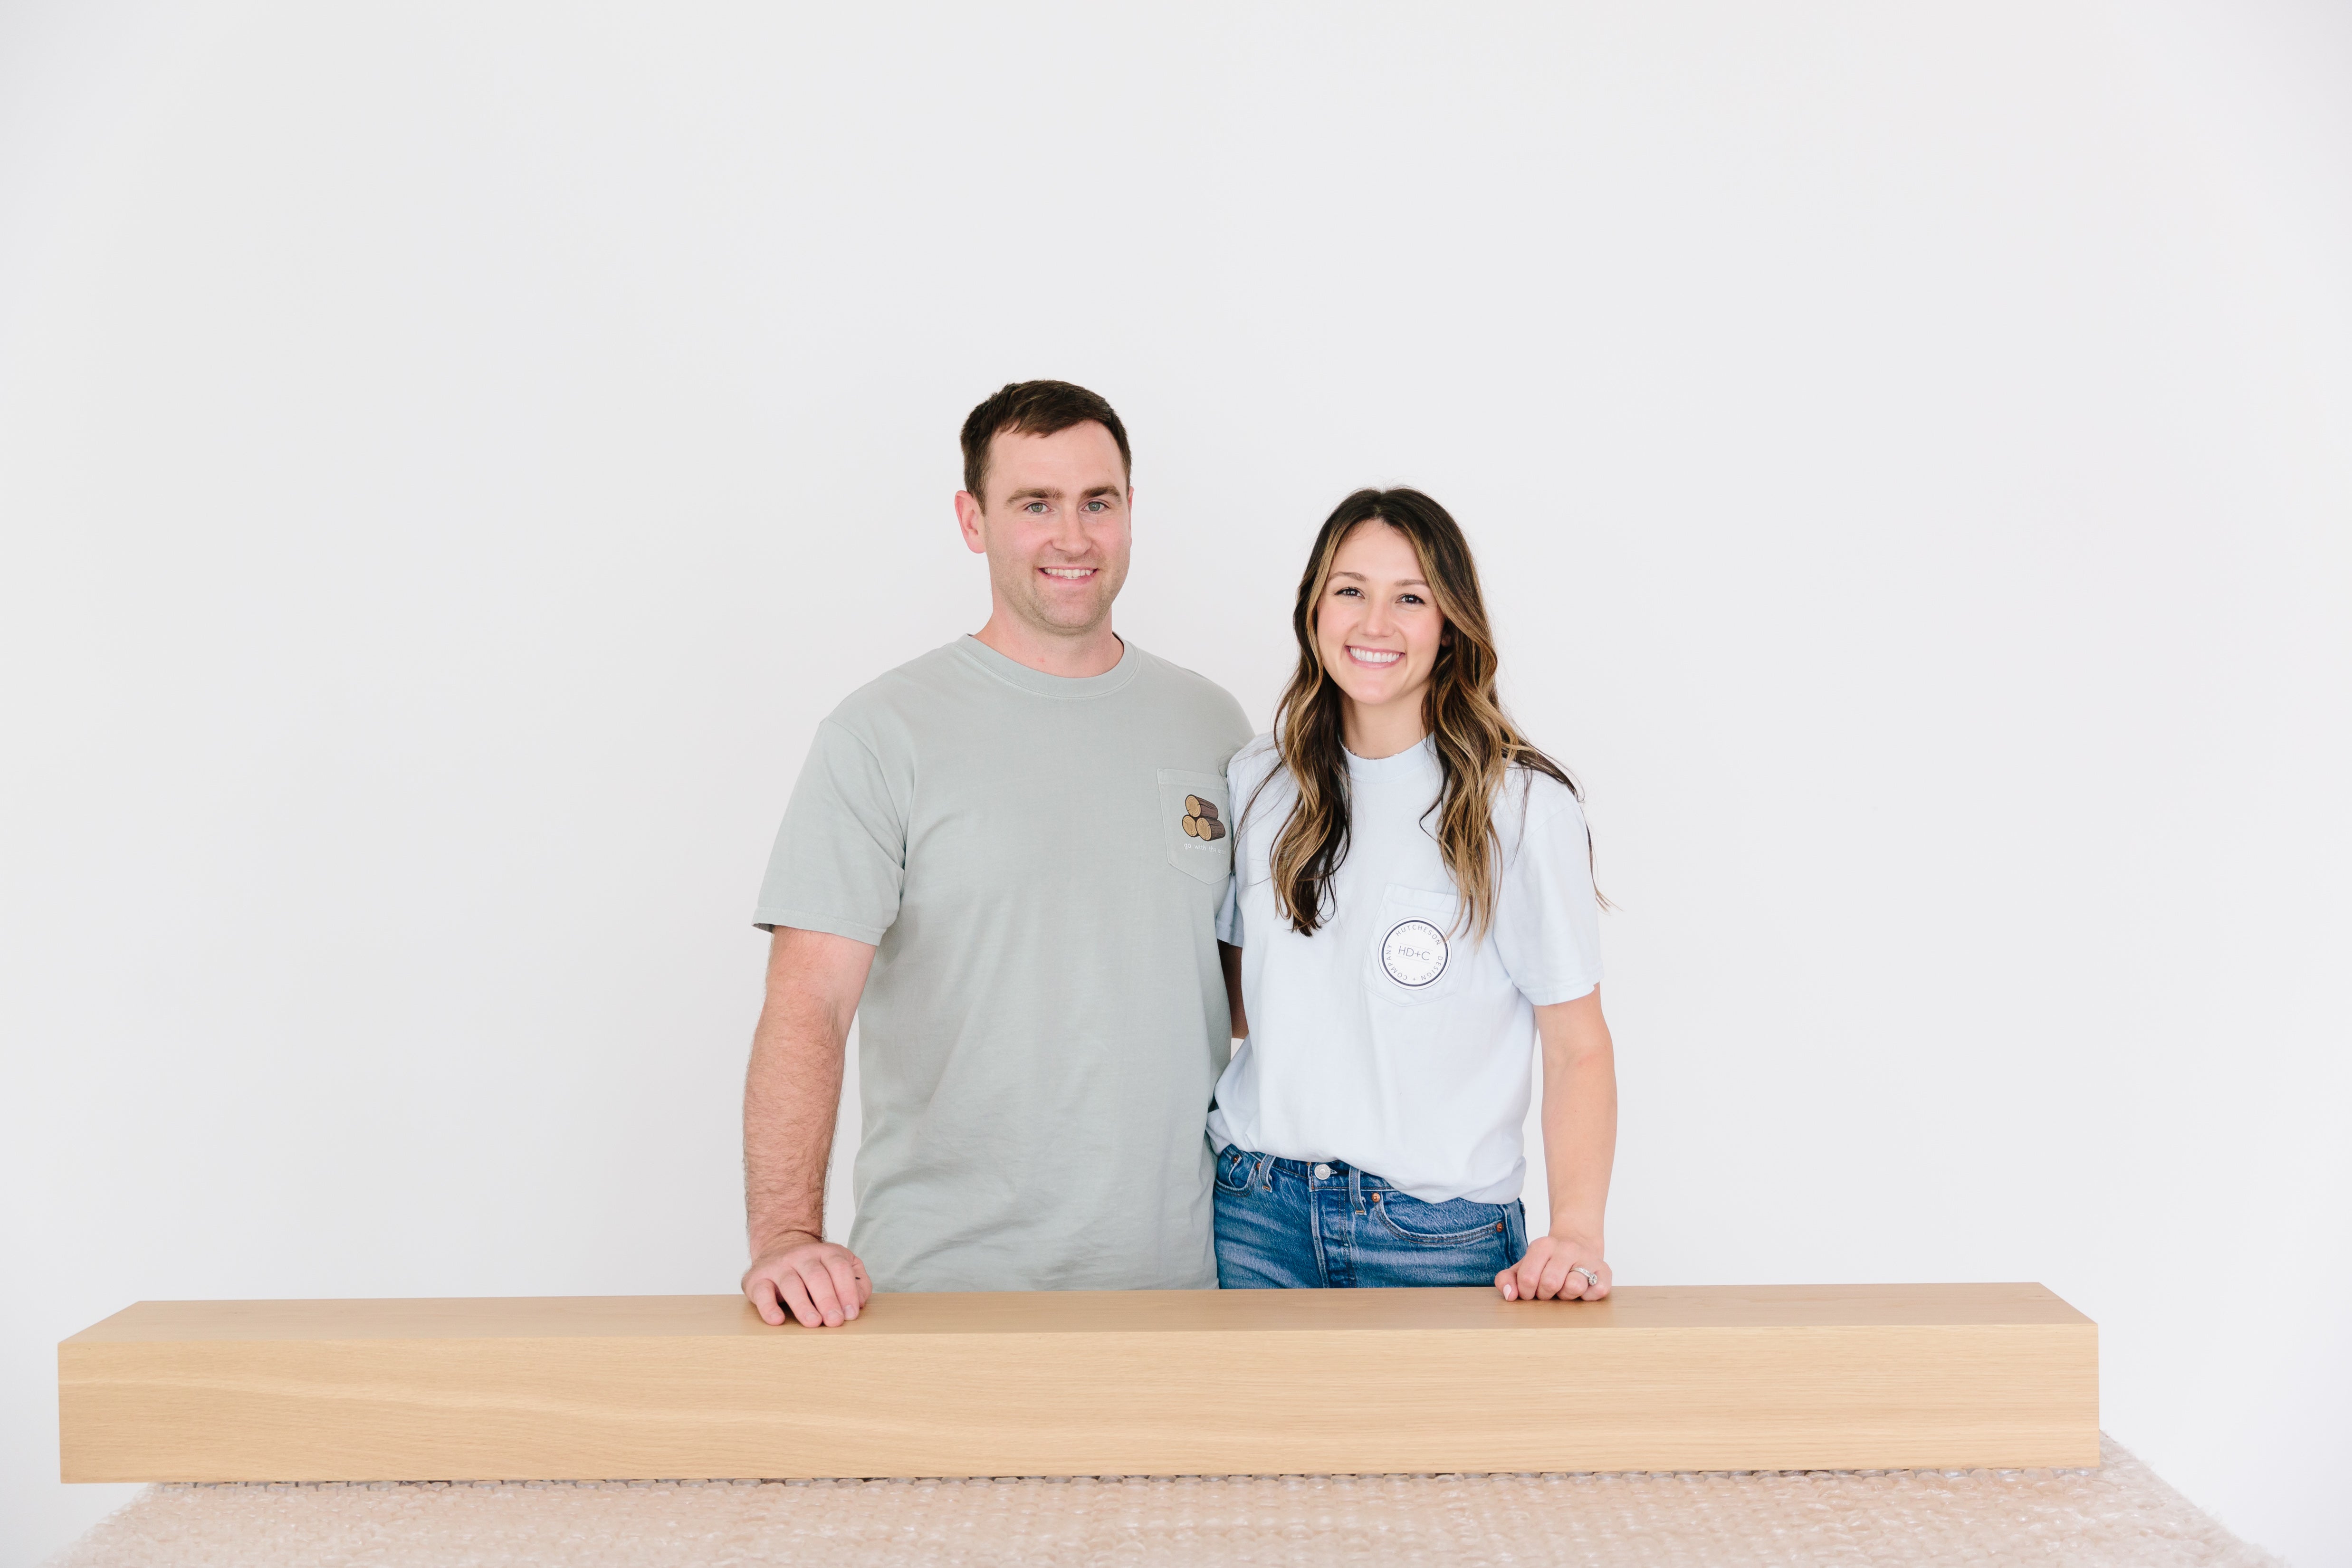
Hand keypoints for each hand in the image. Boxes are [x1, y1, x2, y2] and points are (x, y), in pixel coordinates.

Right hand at [742, 1231, 872, 1326]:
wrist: (779, 1245)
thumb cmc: (816, 1266)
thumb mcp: (841, 1265)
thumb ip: (858, 1281)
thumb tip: (859, 1303)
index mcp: (826, 1253)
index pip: (839, 1269)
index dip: (847, 1291)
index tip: (851, 1314)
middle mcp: (802, 1256)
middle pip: (817, 1276)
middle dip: (828, 1300)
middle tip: (835, 1321)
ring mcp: (779, 1266)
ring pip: (791, 1283)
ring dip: (803, 1304)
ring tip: (813, 1322)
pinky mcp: (757, 1279)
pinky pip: (762, 1293)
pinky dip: (768, 1307)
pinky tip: (777, 1320)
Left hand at [1498, 1231, 1610, 1301]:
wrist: (1577, 1243)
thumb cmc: (1546, 1263)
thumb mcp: (1523, 1267)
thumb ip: (1506, 1279)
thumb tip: (1510, 1295)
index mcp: (1542, 1245)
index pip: (1527, 1278)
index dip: (1526, 1292)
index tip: (1531, 1291)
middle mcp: (1566, 1248)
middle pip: (1550, 1284)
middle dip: (1546, 1295)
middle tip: (1549, 1291)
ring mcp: (1587, 1258)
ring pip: (1574, 1287)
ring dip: (1567, 1296)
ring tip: (1565, 1288)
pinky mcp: (1605, 1270)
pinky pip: (1598, 1291)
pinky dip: (1589, 1296)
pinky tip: (1583, 1289)